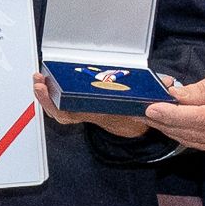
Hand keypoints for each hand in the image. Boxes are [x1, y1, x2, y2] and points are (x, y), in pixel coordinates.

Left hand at [34, 70, 153, 138]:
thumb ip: (157, 92)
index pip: (78, 114)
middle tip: (39, 84)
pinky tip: (44, 84)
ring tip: (37, 81)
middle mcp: (89, 114)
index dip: (62, 108)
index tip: (54, 101)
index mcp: (102, 113)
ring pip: (58, 110)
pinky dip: (50, 95)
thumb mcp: (148, 102)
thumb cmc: (137, 110)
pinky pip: (60, 105)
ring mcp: (82, 112)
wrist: (134, 124)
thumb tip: (167, 82)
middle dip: (47, 100)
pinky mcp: (78, 106)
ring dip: (45, 97)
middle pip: (62, 112)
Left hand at [144, 58, 204, 155]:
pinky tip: (174, 123)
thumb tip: (177, 96)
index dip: (171, 115)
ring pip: (197, 142)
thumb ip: (204, 89)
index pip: (197, 119)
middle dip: (166, 123)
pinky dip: (188, 133)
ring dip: (173, 130)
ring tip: (153, 117)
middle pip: (193, 134)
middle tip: (143, 111)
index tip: (150, 109)